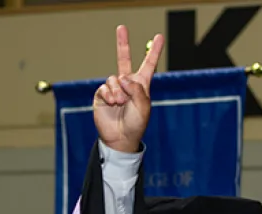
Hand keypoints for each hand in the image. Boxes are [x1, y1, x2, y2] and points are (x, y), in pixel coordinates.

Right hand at [93, 26, 163, 153]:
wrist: (120, 138)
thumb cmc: (136, 124)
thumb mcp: (143, 107)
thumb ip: (137, 90)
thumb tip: (123, 78)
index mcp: (141, 85)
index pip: (148, 64)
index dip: (154, 51)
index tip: (159, 37)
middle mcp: (127, 84)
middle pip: (124, 59)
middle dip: (122, 43)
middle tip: (121, 27)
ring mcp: (114, 88)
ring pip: (114, 78)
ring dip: (118, 91)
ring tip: (120, 102)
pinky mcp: (102, 95)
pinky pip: (104, 87)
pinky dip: (109, 94)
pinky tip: (112, 103)